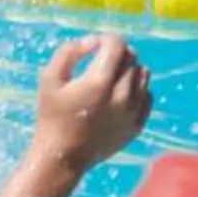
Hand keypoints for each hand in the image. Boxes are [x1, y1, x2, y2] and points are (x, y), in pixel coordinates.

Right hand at [33, 33, 152, 175]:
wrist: (62, 157)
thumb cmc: (52, 116)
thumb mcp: (49, 79)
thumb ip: (69, 52)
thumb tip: (91, 42)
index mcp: (98, 82)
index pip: (117, 44)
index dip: (105, 39)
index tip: (94, 46)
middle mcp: (121, 95)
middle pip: (131, 57)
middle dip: (116, 53)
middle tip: (101, 61)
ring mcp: (132, 111)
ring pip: (143, 75)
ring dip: (128, 70)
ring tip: (110, 79)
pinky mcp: (137, 125)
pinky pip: (147, 96)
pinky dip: (137, 90)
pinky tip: (119, 96)